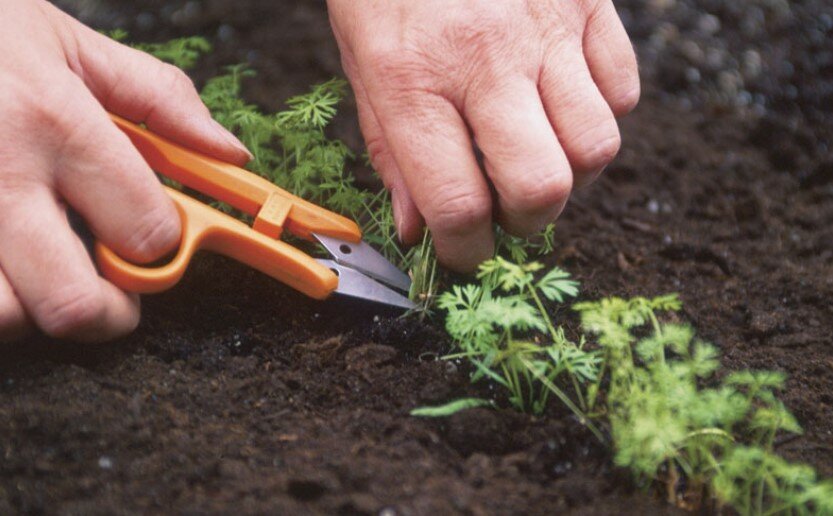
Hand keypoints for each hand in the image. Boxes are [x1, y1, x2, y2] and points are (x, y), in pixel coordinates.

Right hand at [0, 0, 250, 341]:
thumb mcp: (74, 45)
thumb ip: (161, 98)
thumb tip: (229, 152)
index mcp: (58, 123)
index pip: (145, 230)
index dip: (162, 244)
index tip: (152, 235)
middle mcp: (2, 174)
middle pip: (73, 304)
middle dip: (110, 313)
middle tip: (112, 291)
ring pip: (8, 317)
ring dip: (38, 308)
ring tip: (47, 270)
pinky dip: (0, 296)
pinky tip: (10, 263)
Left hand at [327, 0, 638, 270]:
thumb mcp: (362, 62)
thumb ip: (391, 150)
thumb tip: (416, 229)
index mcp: (414, 79)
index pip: (456, 201)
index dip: (464, 250)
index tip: (463, 253)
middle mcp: (485, 61)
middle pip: (542, 187)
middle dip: (527, 222)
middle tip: (507, 210)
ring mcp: (545, 30)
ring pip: (596, 147)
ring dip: (570, 174)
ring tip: (537, 155)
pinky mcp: (589, 6)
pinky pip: (623, 92)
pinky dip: (600, 116)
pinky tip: (563, 104)